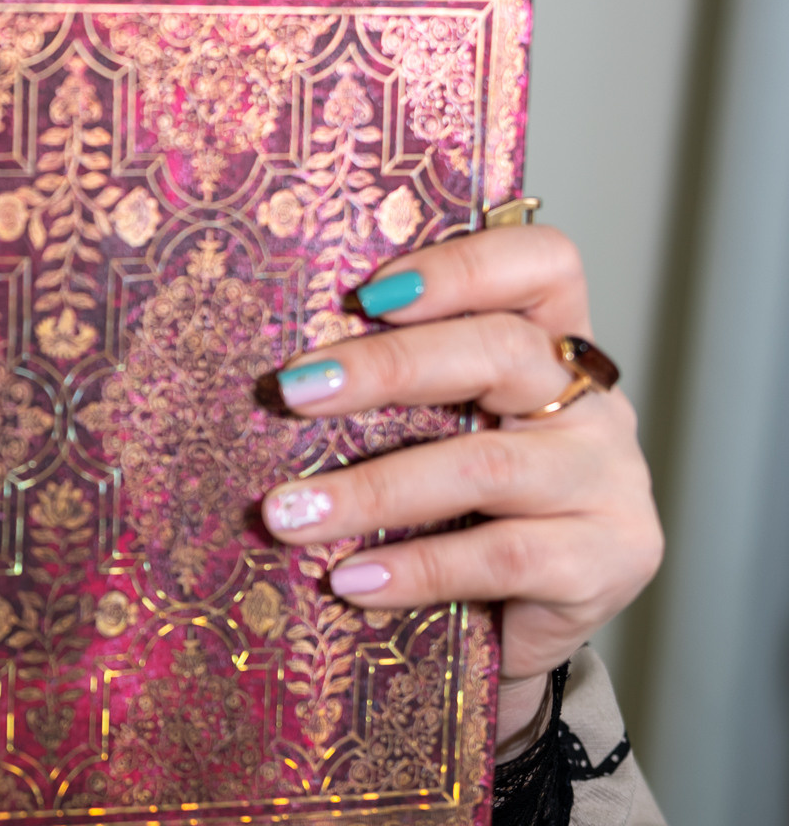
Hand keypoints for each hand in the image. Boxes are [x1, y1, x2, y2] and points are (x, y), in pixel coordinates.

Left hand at [258, 226, 662, 752]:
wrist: (527, 627)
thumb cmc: (464, 502)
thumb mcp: (439, 428)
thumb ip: (395, 389)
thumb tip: (278, 374)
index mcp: (551, 343)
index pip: (541, 264)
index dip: (464, 265)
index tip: (367, 293)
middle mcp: (591, 400)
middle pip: (501, 351)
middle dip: (386, 368)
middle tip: (291, 391)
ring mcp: (608, 479)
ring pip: (485, 466)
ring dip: (372, 490)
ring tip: (289, 514)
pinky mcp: (612, 560)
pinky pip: (500, 557)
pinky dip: (414, 569)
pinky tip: (349, 581)